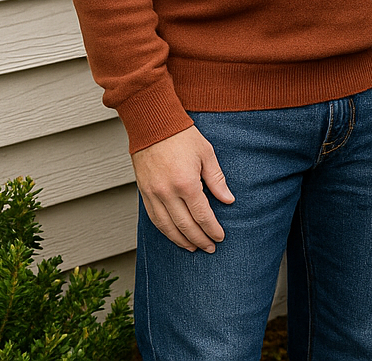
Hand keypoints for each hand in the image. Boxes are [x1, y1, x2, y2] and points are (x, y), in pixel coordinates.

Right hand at [132, 126, 234, 252]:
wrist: (152, 125)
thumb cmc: (182, 136)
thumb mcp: (207, 154)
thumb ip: (217, 180)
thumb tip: (228, 200)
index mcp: (186, 183)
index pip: (202, 215)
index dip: (212, 229)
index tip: (220, 237)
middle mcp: (167, 193)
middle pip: (185, 225)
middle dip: (199, 239)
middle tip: (210, 248)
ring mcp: (153, 194)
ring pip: (167, 226)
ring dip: (181, 240)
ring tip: (193, 248)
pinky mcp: (143, 193)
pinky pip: (153, 218)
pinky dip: (164, 230)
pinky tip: (173, 235)